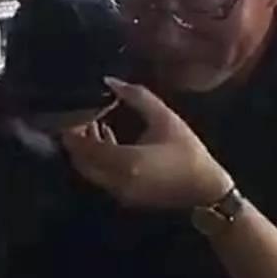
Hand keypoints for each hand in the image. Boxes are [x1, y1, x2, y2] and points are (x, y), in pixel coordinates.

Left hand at [61, 78, 232, 209]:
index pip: (83, 147)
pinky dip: (98, 159)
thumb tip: (111, 81)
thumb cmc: (188, 152)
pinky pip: (101, 176)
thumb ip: (137, 97)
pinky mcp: (124, 196)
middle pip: (80, 161)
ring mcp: (119, 191)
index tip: (71, 111)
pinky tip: (108, 138)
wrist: (205, 190)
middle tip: (79, 116)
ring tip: (93, 122)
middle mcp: (116, 180)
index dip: (72, 130)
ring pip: (89, 170)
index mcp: (125, 160)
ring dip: (86, 150)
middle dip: (76, 140)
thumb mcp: (165, 118)